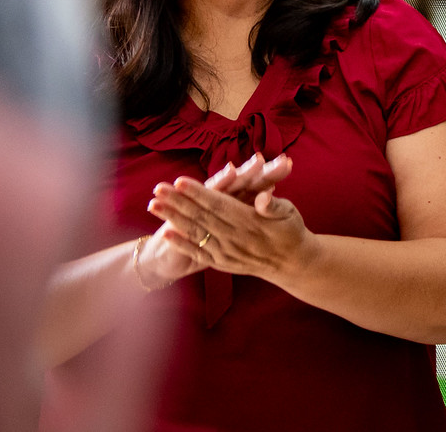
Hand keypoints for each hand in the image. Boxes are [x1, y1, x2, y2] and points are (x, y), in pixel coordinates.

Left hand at [147, 158, 312, 282]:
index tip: (179, 181)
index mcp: (249, 222)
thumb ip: (274, 205)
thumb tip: (262, 197)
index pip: (218, 204)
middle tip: (158, 188)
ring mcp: (225, 252)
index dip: (198, 193)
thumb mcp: (289, 213)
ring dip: (173, 219)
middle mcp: (234, 238)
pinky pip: (198, 252)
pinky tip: (166, 234)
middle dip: (177, 202)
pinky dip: (181, 243)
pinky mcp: (221, 263)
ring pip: (195, 233)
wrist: (291, 264)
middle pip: (200, 217)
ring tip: (154, 206)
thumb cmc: (290, 231)